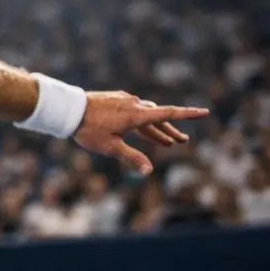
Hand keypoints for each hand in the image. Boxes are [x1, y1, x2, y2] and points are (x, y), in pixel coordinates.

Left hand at [73, 92, 208, 175]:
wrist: (67, 108)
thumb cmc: (88, 129)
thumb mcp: (110, 147)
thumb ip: (131, 157)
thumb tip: (148, 171)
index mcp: (137, 115)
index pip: (169, 114)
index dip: (188, 114)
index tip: (205, 112)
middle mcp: (134, 104)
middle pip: (158, 118)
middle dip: (170, 131)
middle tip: (182, 142)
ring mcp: (125, 100)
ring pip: (146, 115)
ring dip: (156, 128)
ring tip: (165, 142)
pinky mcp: (115, 99)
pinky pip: (134, 111)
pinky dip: (141, 122)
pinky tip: (139, 128)